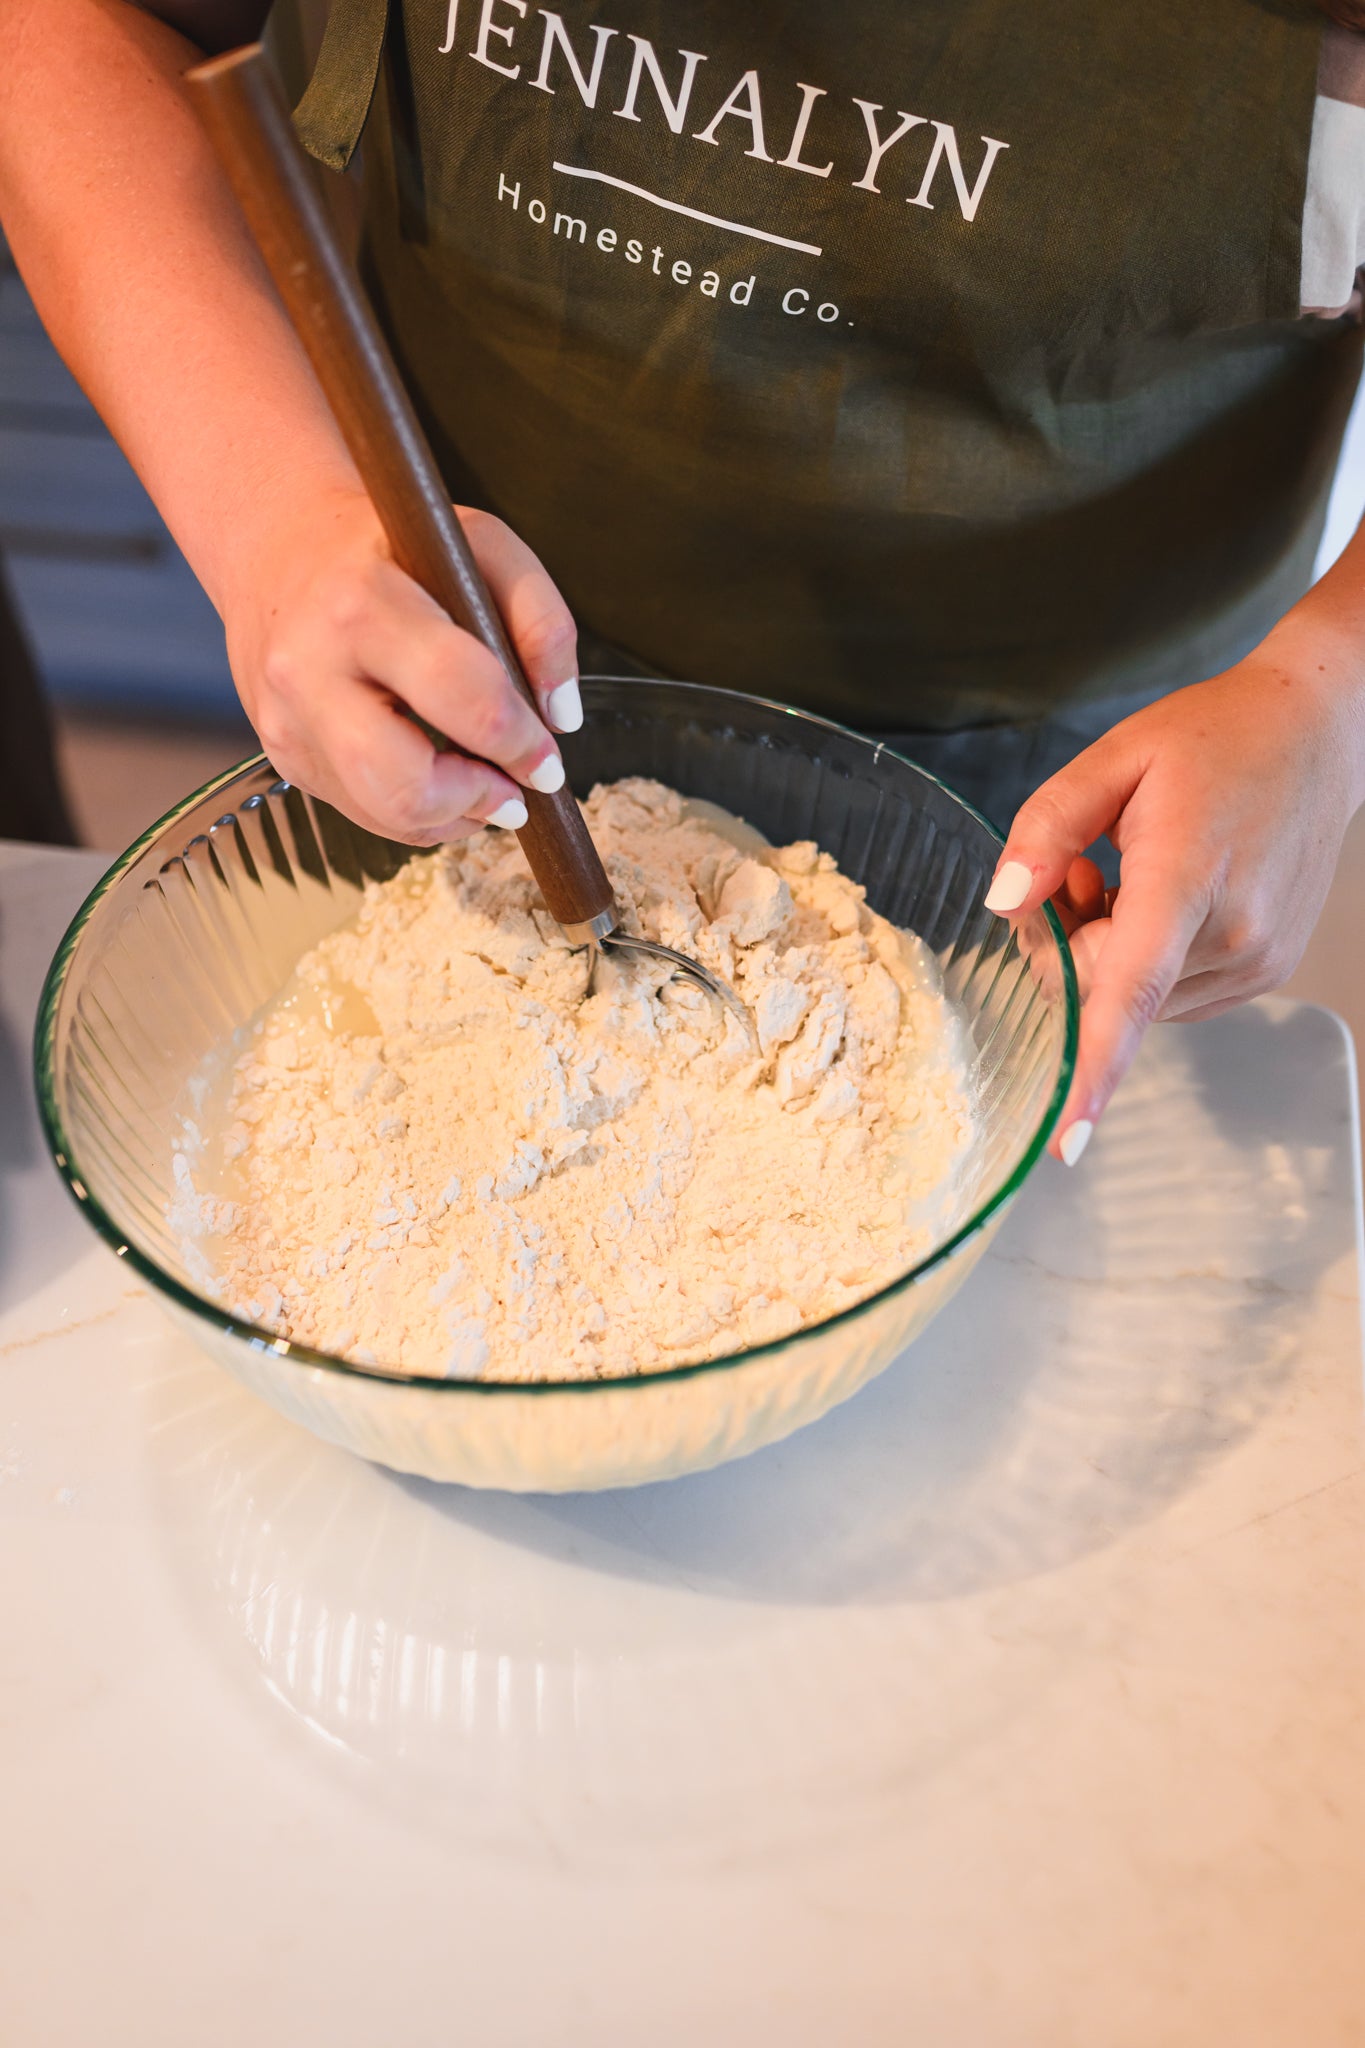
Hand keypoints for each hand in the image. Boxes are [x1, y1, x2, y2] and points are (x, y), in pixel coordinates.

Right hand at [225, 488, 582, 844]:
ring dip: (452, 816)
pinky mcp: (285, 755)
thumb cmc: (390, 551)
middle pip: (404, 782)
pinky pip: (365, 814)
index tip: (547, 760)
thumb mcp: (478, 545)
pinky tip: (440, 779)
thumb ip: (540, 618)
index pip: (456, 692)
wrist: (279, 551)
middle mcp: (311, 667)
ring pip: (384, 814)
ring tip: (483, 787)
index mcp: (363, 601)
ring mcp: (289, 720)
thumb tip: (560, 716)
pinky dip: (419, 812)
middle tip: (514, 790)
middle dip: (477, 799)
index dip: (518, 742)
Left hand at [983, 622, 1364, 1163]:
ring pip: (1130, 1000)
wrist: (1314, 736)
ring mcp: (1254, 961)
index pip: (1130, 990)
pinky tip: (1159, 897)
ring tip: (1128, 875)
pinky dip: (1143, 959)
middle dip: (1064, 943)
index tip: (1067, 1139)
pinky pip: (1166, 995)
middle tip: (1077, 872)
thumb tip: (1004, 903)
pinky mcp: (1262, 971)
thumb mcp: (1112, 759)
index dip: (1093, 1068)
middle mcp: (1230, 934)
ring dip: (1106, 951)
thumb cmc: (1214, 740)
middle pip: (1101, 990)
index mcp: (1187, 875)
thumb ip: (1045, 829)